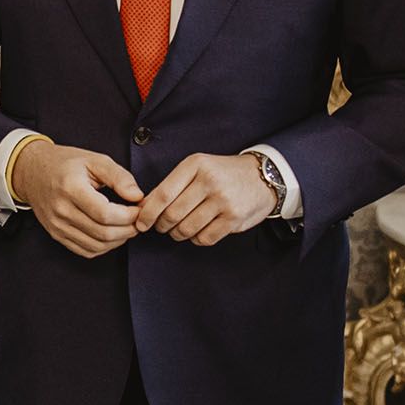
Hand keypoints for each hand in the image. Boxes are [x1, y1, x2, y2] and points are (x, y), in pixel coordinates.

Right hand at [12, 140, 143, 258]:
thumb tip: (137, 196)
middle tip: (138, 219)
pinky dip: (104, 247)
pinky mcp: (57, 235)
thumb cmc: (64, 164)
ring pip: (96, 246)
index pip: (105, 213)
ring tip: (127, 226)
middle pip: (103, 233)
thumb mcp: (94, 159)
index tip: (138, 208)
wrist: (32, 172)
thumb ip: (119, 176)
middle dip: (128, 229)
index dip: (128, 215)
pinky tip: (112, 234)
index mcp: (71, 188)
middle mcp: (61, 210)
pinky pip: (86, 251)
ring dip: (119, 240)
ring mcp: (57, 226)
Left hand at [137, 152, 280, 245]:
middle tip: (162, 227)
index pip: (163, 194)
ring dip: (178, 234)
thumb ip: (172, 185)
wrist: (262, 177)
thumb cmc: (222, 174)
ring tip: (179, 229)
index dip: (148, 213)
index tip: (141, 223)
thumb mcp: (197, 168)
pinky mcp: (234, 218)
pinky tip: (198, 231)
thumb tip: (143, 207)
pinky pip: (204, 238)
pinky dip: (196, 239)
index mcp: (195, 165)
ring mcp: (223, 200)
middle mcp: (209, 181)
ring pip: (186, 228)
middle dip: (162, 226)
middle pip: (172, 214)